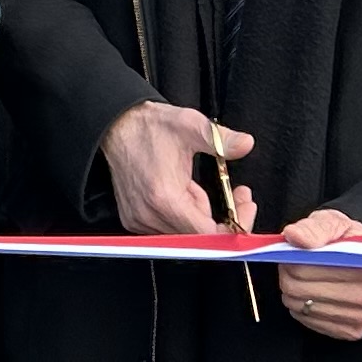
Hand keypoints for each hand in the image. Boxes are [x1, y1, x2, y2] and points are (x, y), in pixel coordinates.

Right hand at [104, 100, 253, 235]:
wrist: (116, 125)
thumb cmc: (150, 127)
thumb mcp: (191, 126)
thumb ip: (221, 139)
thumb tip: (245, 144)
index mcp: (165, 197)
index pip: (209, 235)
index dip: (235, 226)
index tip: (245, 207)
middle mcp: (149, 214)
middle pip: (200, 236)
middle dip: (221, 216)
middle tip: (231, 192)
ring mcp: (139, 219)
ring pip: (186, 234)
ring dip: (199, 214)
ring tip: (191, 185)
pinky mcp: (134, 220)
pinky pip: (169, 229)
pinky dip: (181, 215)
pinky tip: (178, 192)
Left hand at [273, 210, 361, 341]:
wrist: (356, 257)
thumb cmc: (344, 240)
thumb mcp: (331, 222)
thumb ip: (313, 227)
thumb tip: (294, 236)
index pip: (310, 268)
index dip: (293, 259)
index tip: (292, 251)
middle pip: (300, 289)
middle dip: (288, 273)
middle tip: (293, 263)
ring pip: (301, 306)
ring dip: (293, 290)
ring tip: (305, 277)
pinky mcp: (352, 331)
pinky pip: (307, 321)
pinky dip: (302, 307)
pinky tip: (313, 294)